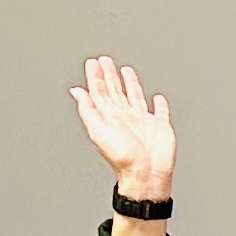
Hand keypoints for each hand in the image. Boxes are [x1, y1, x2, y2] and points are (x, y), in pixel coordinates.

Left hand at [71, 54, 176, 204]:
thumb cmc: (124, 158)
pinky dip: (159, 105)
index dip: (95, 76)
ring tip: (125, 70)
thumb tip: (76, 91)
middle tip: (104, 60)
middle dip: (109, 75)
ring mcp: (142, 122)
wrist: (147, 174)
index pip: (100, 91)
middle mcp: (124, 117)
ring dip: (130, 83)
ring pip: (134, 96)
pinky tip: (156, 98)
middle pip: (115, 90)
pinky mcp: (159, 127)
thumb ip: (88, 109)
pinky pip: (160, 112)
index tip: (93, 63)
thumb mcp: (98, 131)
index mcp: (109, 116)